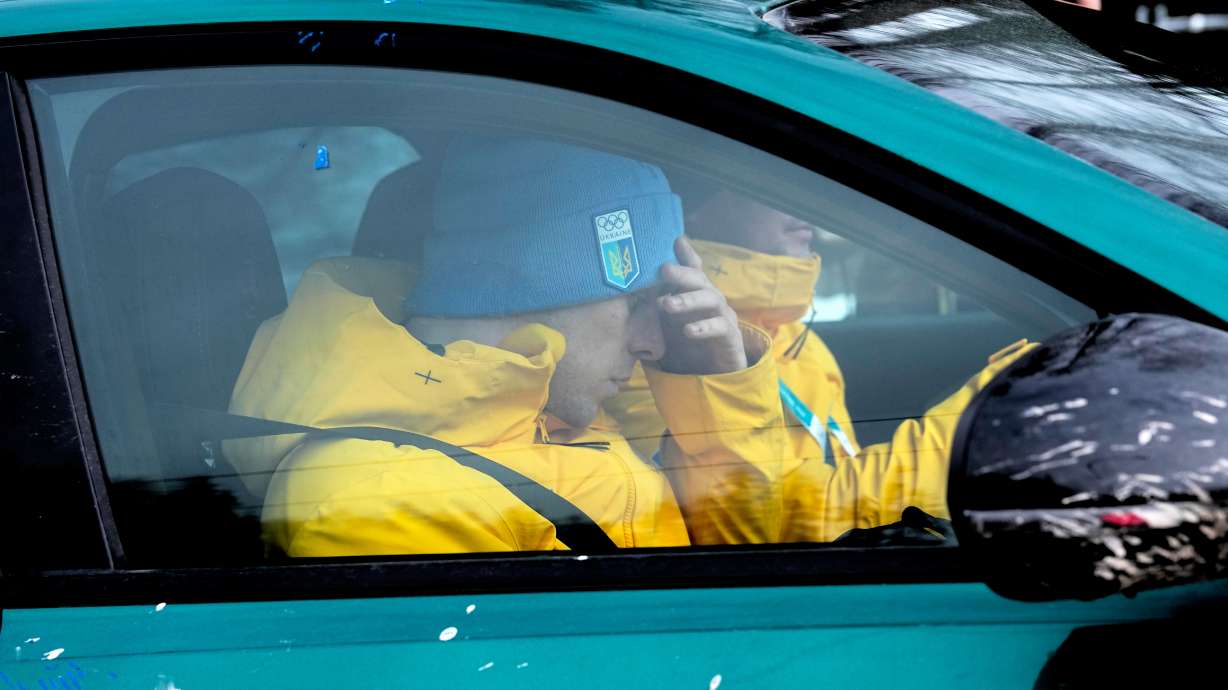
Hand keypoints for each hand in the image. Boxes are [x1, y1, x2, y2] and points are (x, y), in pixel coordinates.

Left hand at [655, 236, 747, 374]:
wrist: (709, 380)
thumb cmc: (685, 350)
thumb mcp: (664, 326)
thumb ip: (653, 307)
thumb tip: (631, 289)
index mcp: (696, 296)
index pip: (693, 271)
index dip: (686, 255)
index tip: (675, 241)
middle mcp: (712, 302)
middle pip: (700, 280)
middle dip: (682, 274)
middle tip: (663, 270)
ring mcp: (724, 318)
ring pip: (712, 299)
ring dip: (688, 300)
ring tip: (667, 304)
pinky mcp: (731, 338)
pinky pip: (721, 328)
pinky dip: (704, 327)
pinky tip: (688, 330)